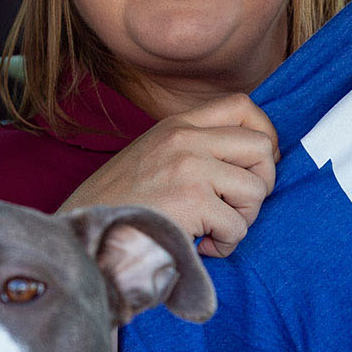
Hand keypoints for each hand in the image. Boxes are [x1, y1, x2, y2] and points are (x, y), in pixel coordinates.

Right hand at [60, 94, 278, 256]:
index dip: (265, 135)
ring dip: (243, 219)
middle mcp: (185, 139)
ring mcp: (189, 167)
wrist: (86, 233)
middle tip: (237, 207)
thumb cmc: (121, 203)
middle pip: (261, 147)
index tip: (256, 166)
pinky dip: (226, 244)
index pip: (242, 105)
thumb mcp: (155, 155)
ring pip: (255, 190)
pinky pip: (237, 226)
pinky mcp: (191, 201)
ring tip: (215, 231)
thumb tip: (254, 158)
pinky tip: (202, 246)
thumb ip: (195, 148)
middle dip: (260, 183)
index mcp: (177, 124)